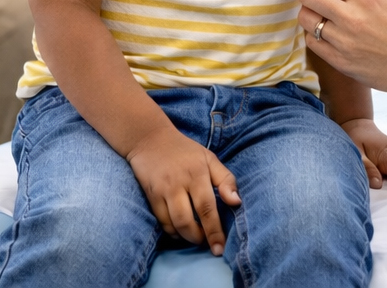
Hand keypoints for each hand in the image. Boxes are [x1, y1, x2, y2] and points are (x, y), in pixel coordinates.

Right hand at [125, 127, 241, 254]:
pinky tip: (179, 229)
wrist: (149, 138)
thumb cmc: (185, 151)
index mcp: (197, 173)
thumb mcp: (209, 158)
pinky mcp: (150, 195)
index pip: (207, 208)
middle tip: (206, 241)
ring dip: (185, 236)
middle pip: (187, 221)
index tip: (220, 248)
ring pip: (173, 224)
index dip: (214, 231)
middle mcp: (178, 182)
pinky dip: (172, 231)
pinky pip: (161, 221)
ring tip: (194, 235)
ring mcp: (162, 190)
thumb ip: (226, 180)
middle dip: (198, 238)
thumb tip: (236, 203)